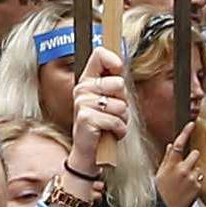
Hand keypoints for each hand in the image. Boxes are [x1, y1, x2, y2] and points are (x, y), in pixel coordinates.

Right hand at [69, 47, 128, 179]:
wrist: (89, 151)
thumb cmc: (101, 124)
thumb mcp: (108, 100)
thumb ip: (114, 83)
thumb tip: (121, 63)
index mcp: (88, 80)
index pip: (99, 55)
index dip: (114, 60)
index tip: (119, 70)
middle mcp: (82, 89)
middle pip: (118, 83)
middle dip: (123, 101)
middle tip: (113, 111)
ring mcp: (83, 103)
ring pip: (120, 105)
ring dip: (122, 119)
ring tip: (111, 124)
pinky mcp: (86, 119)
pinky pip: (116, 121)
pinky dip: (119, 130)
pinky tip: (109, 133)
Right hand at [155, 121, 204, 206]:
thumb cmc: (160, 193)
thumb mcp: (159, 174)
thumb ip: (167, 159)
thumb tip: (171, 146)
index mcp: (170, 165)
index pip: (178, 144)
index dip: (186, 132)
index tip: (191, 124)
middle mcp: (182, 170)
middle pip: (195, 154)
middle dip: (192, 159)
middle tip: (185, 168)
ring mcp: (191, 179)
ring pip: (199, 167)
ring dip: (194, 172)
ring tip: (184, 182)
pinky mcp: (198, 187)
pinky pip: (200, 179)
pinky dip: (196, 182)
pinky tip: (187, 189)